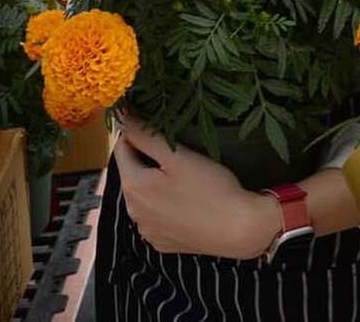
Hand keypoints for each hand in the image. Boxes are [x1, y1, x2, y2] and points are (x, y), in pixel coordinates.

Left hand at [114, 114, 282, 258]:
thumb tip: (123, 118)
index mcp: (134, 187)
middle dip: (146, 157)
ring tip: (182, 172)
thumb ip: (147, 137)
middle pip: (132, 174)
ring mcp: (147, 230)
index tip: (153, 122)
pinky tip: (185, 199)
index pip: (122, 150)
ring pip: (144, 196)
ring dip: (154, 182)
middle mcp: (134, 211)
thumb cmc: (210, 188)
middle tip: (175, 145)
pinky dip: (164, 204)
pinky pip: (156, 216)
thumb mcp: (179, 156)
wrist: (237, 229)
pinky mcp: (162, 242)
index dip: (135, 132)